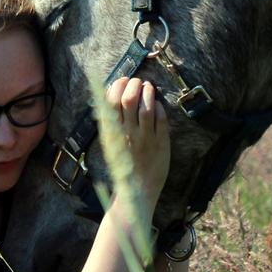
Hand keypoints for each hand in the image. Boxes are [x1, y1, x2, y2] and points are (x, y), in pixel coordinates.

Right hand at [105, 76, 170, 205]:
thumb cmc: (123, 165)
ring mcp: (145, 138)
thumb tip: (113, 96)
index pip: (111, 102)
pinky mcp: (161, 144)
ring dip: (148, 92)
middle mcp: (127, 134)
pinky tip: (157, 104)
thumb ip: (112, 123)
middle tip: (138, 82)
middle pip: (129, 99)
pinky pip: (161, 120)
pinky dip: (159, 107)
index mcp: (112, 134)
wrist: (137, 190)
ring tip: (149, 88)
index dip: (117, 86)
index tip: (123, 80)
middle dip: (134, 85)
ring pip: (146, 107)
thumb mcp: (111, 143)